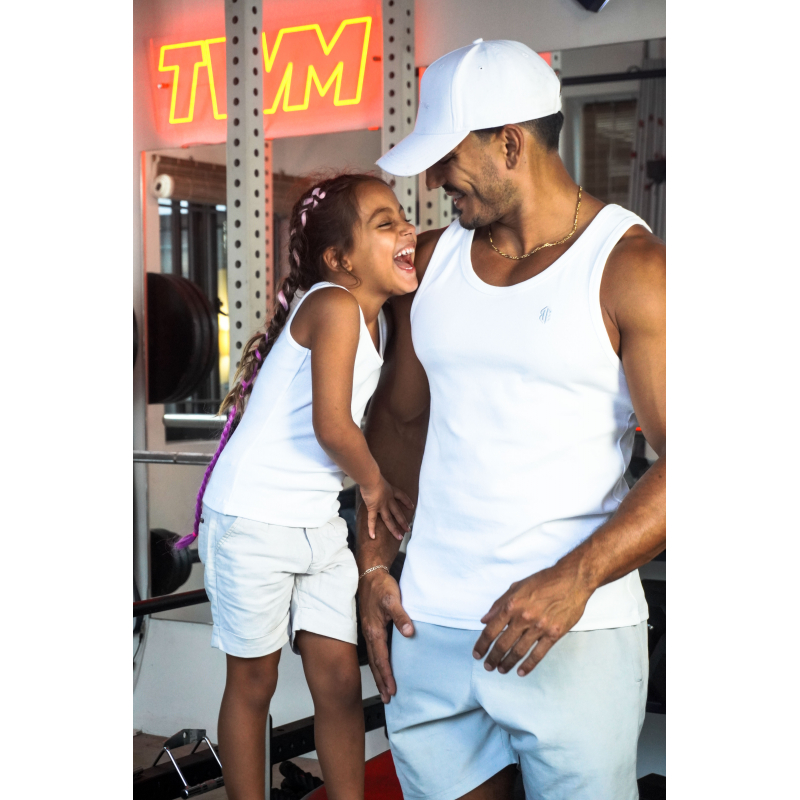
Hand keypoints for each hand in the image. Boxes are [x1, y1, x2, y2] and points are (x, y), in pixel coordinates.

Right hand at [358, 569, 413, 702]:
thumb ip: (401, 616)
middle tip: (387, 698)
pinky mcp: (371, 627)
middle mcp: (370, 633)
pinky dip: (378, 661)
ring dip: (379, 674)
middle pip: (375, 663)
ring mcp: (369, 631)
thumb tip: (408, 632)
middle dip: (381, 681)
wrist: (369, 574)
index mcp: (374, 630)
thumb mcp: (392, 598)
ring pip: (374, 657)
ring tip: (384, 688)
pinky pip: (375, 649)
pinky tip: (383, 664)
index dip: (387, 675)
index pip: (381, 658)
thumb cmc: (380, 586)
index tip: (392, 690)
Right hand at [360, 476, 413, 539]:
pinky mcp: (373, 508)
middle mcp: (388, 500)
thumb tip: (373, 476)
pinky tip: (373, 537)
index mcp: (390, 491)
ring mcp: (381, 506)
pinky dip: (372, 529)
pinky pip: (372, 521)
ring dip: (394, 529)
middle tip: (408, 529)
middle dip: (403, 521)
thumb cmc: (373, 475)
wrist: (370, 478)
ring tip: (399, 537)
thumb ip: (378, 480)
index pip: (402, 496)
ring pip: (389, 520)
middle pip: (397, 512)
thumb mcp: (379, 477)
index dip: (407, 501)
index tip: (411, 506)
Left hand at [472, 560, 592, 676]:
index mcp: (512, 605)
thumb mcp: (517, 586)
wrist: (572, 580)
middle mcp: (524, 618)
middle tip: (487, 666)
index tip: (477, 653)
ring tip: (501, 670)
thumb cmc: (544, 581)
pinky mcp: (554, 634)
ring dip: (507, 663)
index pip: (491, 630)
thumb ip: (499, 604)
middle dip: (493, 658)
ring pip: (518, 651)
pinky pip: (538, 654)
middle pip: (503, 644)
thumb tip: (484, 620)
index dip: (482, 644)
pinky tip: (520, 672)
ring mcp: (539, 627)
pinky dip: (528, 665)